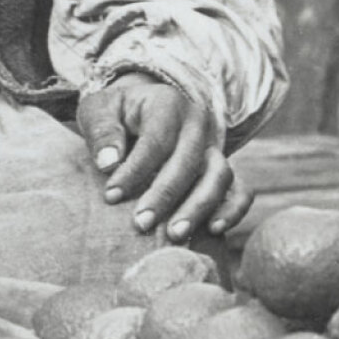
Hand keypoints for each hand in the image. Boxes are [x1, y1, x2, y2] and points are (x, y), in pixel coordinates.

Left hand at [75, 75, 250, 240]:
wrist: (140, 113)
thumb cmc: (116, 115)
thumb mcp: (98, 111)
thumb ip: (101, 132)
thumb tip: (109, 162)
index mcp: (168, 104)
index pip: (156, 140)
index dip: (135, 171)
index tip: (111, 195)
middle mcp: (197, 124)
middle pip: (190, 161)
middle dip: (165, 196)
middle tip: (141, 223)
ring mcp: (214, 148)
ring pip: (219, 176)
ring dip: (198, 207)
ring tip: (173, 235)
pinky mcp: (223, 170)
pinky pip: (240, 191)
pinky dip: (232, 211)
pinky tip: (212, 231)